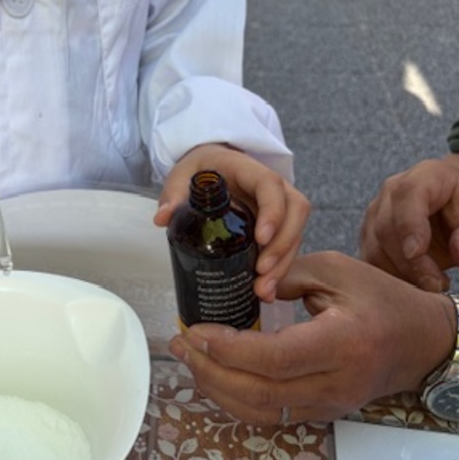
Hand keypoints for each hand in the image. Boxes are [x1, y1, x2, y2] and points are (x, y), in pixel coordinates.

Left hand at [154, 143, 309, 301]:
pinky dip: (280, 269)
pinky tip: (266, 291)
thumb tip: (162, 218)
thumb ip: (173, 195)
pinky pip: (287, 246)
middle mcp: (274, 187)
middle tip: (261, 271)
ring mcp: (280, 206)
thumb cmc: (200, 170)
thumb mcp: (182, 177)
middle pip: (294, 212)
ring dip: (283, 263)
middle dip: (282, 245)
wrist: (212, 168)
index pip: (270, 185)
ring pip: (295, 232)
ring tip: (263, 290)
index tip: (260, 238)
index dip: (272, 211)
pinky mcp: (278, 226)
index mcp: (250, 170)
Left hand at [167, 251, 455, 423]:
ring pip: (261, 412)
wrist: (425, 342)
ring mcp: (330, 405)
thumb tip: (246, 292)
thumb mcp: (337, 269)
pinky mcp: (323, 413)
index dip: (229, 350)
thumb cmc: (382, 298)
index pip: (275, 359)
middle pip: (260, 393)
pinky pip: (271, 415)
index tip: (195, 331)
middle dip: (210, 371)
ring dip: (217, 389)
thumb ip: (287, 275)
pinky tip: (215, 375)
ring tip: (188, 359)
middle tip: (179, 344)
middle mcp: (336, 384)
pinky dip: (236, 399)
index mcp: (343, 343)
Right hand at [360, 156, 458, 291]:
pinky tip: (416, 283)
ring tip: (432, 284)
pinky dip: (390, 278)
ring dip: (400, 273)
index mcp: (428, 176)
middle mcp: (393, 190)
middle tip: (437, 284)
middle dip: (410, 262)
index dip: (409, 225)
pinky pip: (371, 261)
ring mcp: (377, 213)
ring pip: (374, 248)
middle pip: (386, 227)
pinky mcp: (370, 237)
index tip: (417, 253)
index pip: (407, 194)